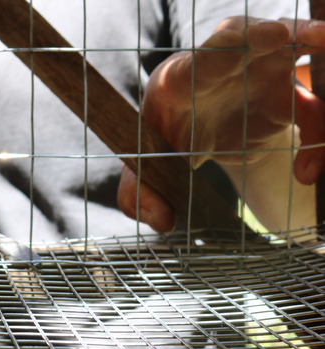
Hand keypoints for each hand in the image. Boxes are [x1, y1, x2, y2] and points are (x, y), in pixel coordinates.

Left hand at [118, 17, 324, 231]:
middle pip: (250, 37)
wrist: (192, 130)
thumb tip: (160, 219)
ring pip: (293, 59)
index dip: (224, 51)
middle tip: (310, 37)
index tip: (253, 40)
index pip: (200, 62)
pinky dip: (318, 135)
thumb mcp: (145, 164)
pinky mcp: (284, 91)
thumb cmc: (164, 139)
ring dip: (314, 64)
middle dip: (277, 33)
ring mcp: (256, 71)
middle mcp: (221, 66)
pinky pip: (312, 106)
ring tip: (320, 98)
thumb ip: (137, 191)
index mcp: (179, 81)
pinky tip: (307, 172)